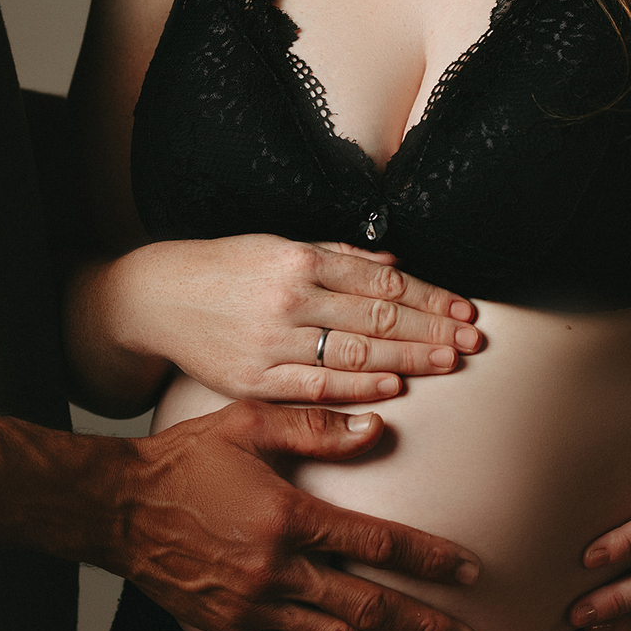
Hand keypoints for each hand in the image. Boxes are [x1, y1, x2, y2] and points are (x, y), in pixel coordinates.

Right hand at [121, 235, 481, 403]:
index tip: (464, 308)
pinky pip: (317, 385)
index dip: (429, 295)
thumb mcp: (278, 244)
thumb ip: (338, 255)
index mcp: (298, 258)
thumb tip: (396, 263)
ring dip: (410, 357)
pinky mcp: (255, 379)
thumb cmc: (224, 269)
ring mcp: (273, 341)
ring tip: (450, 361)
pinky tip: (395, 386)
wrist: (157, 298)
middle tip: (473, 339)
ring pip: (356, 351)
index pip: (381, 280)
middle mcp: (290, 297)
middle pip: (378, 315)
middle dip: (432, 328)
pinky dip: (360, 386)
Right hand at [121, 399, 480, 630]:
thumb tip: (376, 426)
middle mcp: (275, 570)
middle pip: (366, 609)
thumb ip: (314, 426)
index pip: (374, 542)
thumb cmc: (185, 458)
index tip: (468, 568)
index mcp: (285, 515)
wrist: (119, 508)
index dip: (428, 558)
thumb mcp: (248, 422)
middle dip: (424, 627)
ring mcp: (255, 608)